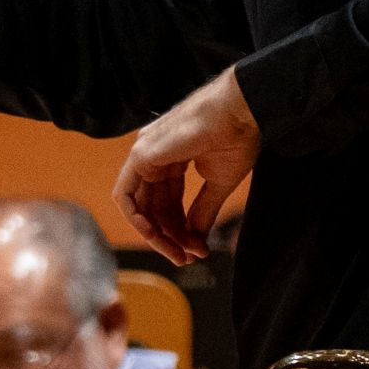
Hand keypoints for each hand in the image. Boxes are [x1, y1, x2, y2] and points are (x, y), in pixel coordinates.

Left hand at [116, 67, 259, 265]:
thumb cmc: (236, 136)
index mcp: (169, 158)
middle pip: (151, 207)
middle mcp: (152, 156)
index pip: (165, 202)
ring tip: (182, 252)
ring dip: (158, 234)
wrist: (243, 110)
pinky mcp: (142, 155)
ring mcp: (144, 154)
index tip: (197, 249)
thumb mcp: (218, 184)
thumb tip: (196, 242)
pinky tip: (155, 236)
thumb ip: (202, 212)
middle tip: (188, 258)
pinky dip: (136, 219)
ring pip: (137, 206)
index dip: (179, 229)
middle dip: (169, 236)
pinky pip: (125, 195)